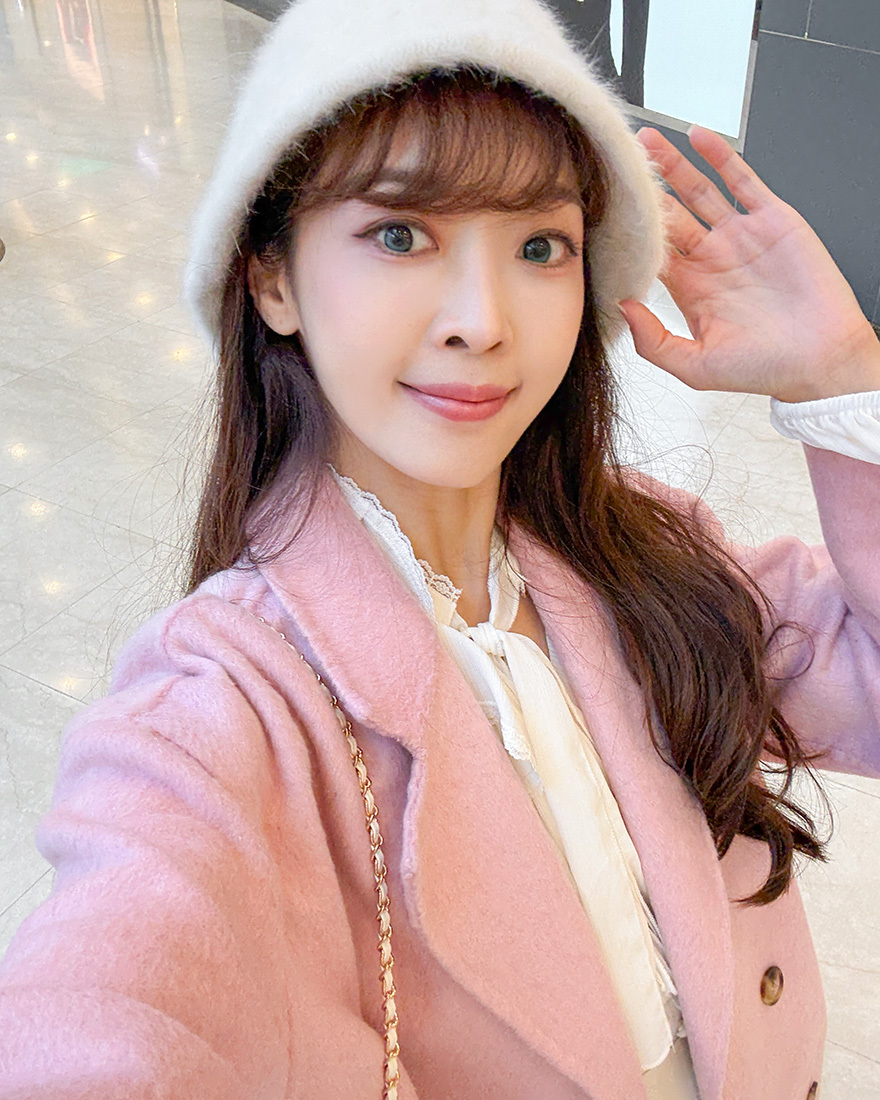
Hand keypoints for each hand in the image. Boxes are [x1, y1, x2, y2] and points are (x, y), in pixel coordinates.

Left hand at [618, 125, 879, 402]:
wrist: (820, 360)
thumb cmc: (763, 368)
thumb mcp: (695, 367)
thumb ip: (653, 341)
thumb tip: (622, 306)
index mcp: (691, 289)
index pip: (650, 251)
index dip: (627, 232)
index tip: (600, 212)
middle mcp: (712, 258)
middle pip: (669, 214)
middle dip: (644, 191)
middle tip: (617, 164)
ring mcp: (740, 236)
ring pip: (699, 190)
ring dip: (674, 165)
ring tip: (647, 141)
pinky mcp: (772, 219)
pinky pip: (743, 179)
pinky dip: (721, 156)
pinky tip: (698, 137)